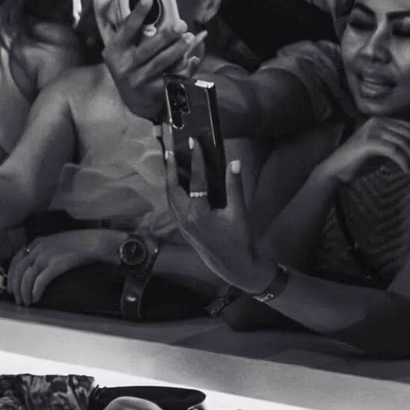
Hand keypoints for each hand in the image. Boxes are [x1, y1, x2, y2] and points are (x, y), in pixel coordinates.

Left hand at [7, 228, 121, 305]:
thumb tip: (39, 267)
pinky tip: (36, 298)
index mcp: (37, 242)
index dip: (11, 275)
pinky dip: (35, 291)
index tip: (11, 286)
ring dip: (24, 292)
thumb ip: (45, 251)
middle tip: (17, 299)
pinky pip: (40, 281)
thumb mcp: (56, 242)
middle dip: (15, 287)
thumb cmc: (80, 243)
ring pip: (27, 277)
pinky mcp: (56, 265)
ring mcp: (46, 256)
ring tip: (26, 302)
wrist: (95, 241)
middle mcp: (38, 248)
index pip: (16, 259)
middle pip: (18, 270)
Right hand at [101, 5, 204, 123]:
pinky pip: (173, 78)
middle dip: (166, 35)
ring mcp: (139, 81)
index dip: (137, 14)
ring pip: (162, 63)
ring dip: (178, 49)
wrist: (133, 100)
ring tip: (189, 37)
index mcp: (114, 52)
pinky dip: (186, 68)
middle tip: (181, 24)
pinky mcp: (154, 92)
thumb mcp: (121, 49)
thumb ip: (127, 27)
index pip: (126, 30)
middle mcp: (124, 67)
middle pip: (148, 49)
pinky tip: (193, 58)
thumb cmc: (129, 65)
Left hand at [162, 132, 266, 290]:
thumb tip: (235, 162)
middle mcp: (185, 219)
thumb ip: (235, 186)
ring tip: (171, 161)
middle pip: (172, 188)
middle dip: (171, 168)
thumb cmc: (239, 240)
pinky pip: (173, 204)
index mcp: (199, 215)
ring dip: (170, 178)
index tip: (194, 143)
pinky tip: (178, 181)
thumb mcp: (239, 213)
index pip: (196, 182)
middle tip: (170, 150)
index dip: (196, 160)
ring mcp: (181, 225)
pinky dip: (174, 189)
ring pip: (170, 197)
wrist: (233, 266)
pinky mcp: (183, 228)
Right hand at [318, 117, 409, 185]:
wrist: (335, 171)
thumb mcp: (380, 151)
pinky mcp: (368, 142)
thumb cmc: (357, 163)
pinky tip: (406, 170)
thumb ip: (396, 146)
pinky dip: (404, 162)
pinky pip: (395, 151)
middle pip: (409, 133)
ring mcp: (371, 131)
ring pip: (404, 143)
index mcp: (379, 120)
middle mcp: (376, 122)